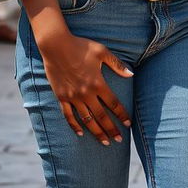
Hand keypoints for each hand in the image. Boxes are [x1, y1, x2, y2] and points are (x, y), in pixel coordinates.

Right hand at [38, 30, 132, 144]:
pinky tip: (80, 133)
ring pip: (87, 120)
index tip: (128, 124)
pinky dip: (74, 126)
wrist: (56, 46)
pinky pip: (68, 116)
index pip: (113, 104)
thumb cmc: (81, 46)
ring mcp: (73, 97)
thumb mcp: (102, 52)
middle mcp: (86, 93)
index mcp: (98, 83)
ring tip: (104, 141)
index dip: (122, 114)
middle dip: (111, 129)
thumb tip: (131, 74)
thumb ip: (116, 64)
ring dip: (96, 132)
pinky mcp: (61, 97)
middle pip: (101, 116)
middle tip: (119, 140)